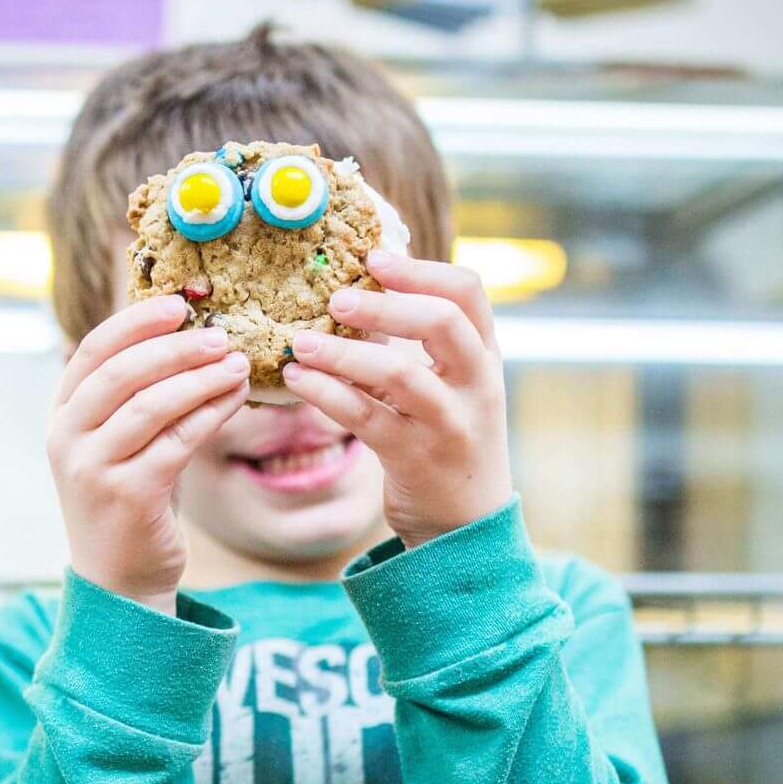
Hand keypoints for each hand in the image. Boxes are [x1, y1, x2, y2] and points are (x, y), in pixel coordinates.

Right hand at [48, 295, 250, 611]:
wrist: (119, 578)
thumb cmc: (129, 498)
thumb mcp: (119, 441)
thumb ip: (136, 394)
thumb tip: (189, 333)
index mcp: (62, 416)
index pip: (92, 350)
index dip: (135, 321)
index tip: (177, 303)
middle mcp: (67, 439)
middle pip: (121, 372)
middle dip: (175, 347)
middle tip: (220, 334)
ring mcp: (93, 469)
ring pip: (151, 404)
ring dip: (200, 377)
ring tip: (237, 363)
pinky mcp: (128, 495)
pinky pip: (177, 441)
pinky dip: (210, 414)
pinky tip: (236, 399)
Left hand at [283, 252, 513, 548]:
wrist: (467, 525)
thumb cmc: (447, 440)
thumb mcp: (454, 386)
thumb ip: (425, 343)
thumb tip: (366, 285)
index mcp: (486, 356)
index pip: (468, 292)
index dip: (421, 269)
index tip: (375, 258)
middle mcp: (476, 385)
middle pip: (442, 322)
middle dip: (385, 303)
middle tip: (336, 297)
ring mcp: (448, 423)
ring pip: (399, 373)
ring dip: (343, 352)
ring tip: (300, 342)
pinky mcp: (414, 459)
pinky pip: (364, 417)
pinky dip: (326, 393)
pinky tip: (297, 378)